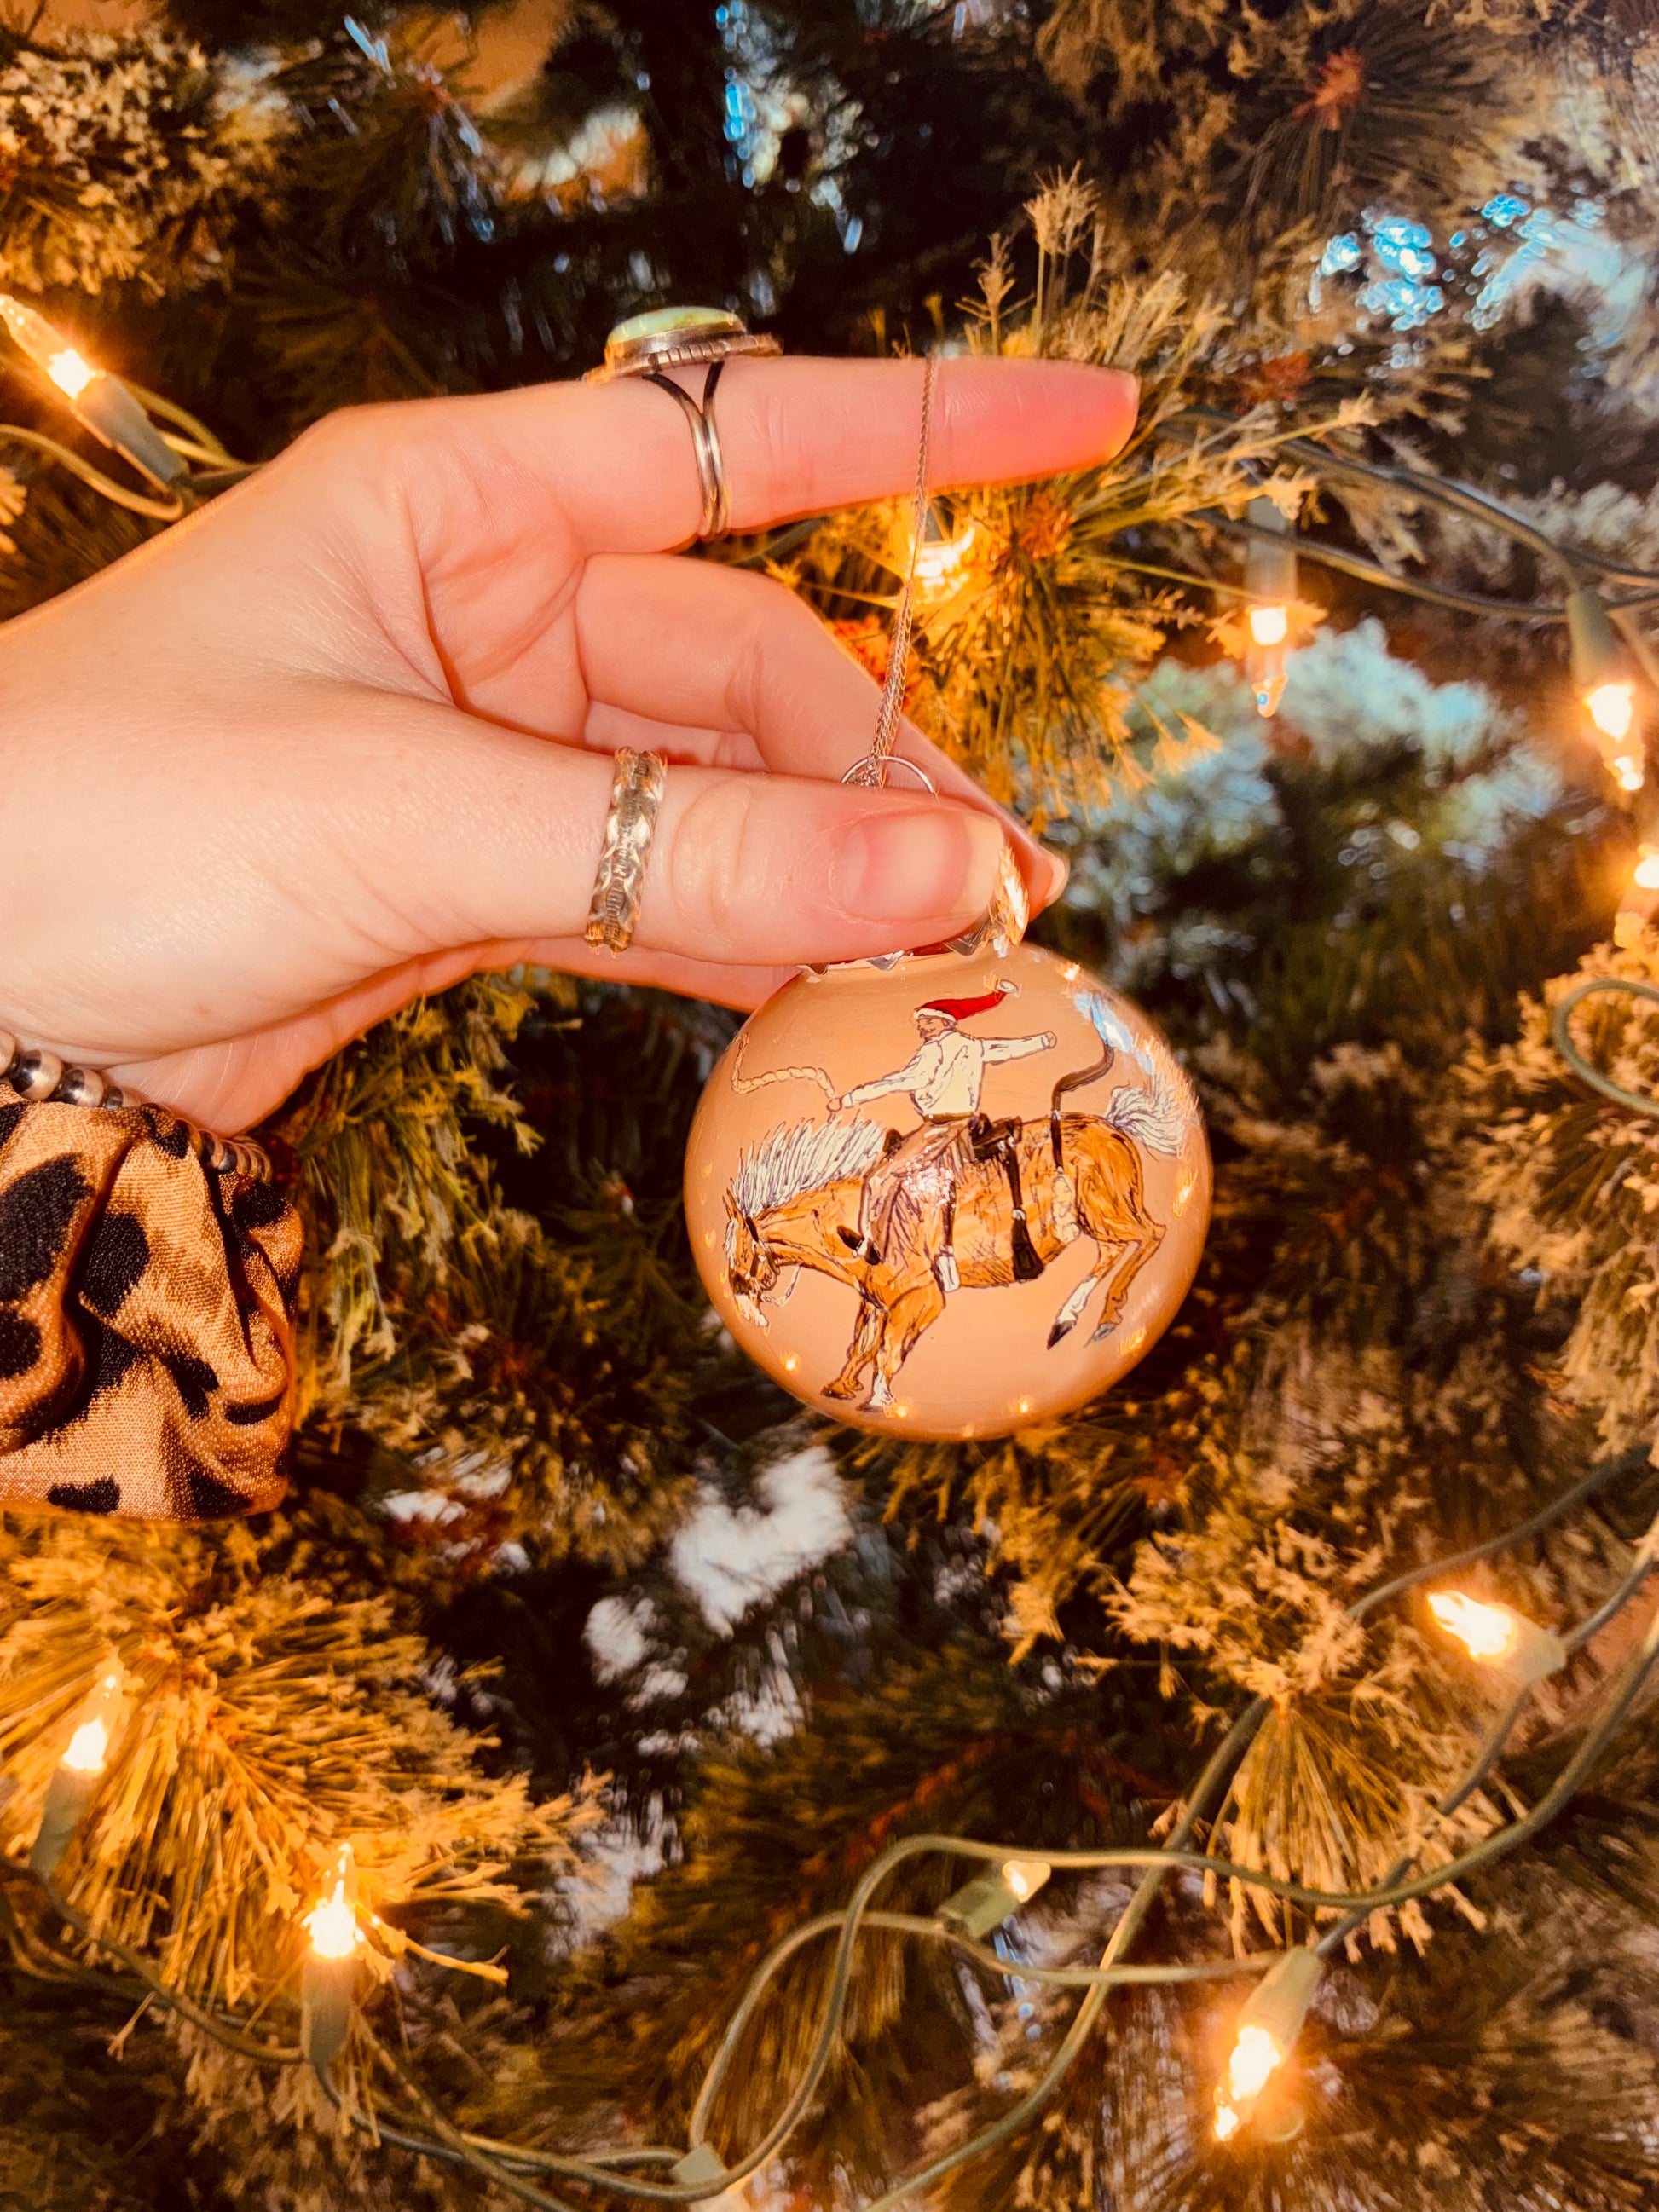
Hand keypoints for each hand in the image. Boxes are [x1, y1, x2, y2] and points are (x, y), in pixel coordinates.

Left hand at [0, 355, 1134, 1129]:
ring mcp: (487, 759)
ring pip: (713, 801)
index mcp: (454, 508)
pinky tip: (829, 987)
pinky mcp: (471, 884)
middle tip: (1001, 886)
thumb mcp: (410, 814)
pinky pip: (650, 901)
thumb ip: (684, 853)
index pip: (737, 441)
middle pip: (749, 672)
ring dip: (827, 874)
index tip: (1095, 424)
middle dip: (882, 775)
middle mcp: (485, 618)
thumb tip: (937, 875)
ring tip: (955, 949)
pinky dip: (738, 945)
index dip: (930, 434)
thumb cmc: (99, 818)